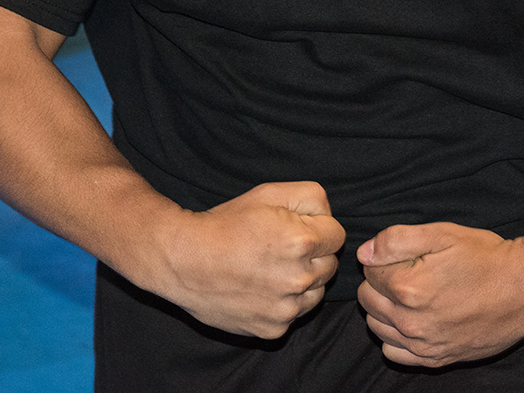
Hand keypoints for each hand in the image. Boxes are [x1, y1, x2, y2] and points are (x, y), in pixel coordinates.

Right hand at [155, 181, 344, 339]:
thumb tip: (329, 216)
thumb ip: (311, 197)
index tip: (295, 227)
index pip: (338, 235)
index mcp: (302, 241)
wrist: (185, 261)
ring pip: (316, 292)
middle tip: (282, 247)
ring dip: (303, 280)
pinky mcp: (273, 330)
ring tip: (271, 267)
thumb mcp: (269, 192)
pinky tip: (261, 287)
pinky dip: (285, 302)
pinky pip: (295, 314)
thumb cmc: (227, 223)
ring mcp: (286, 309)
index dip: (318, 227)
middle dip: (314, 254)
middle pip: (330, 265)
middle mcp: (299, 279)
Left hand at [357, 223, 523, 367]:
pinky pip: (393, 352)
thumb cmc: (485, 258)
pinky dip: (394, 336)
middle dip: (380, 281)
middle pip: (367, 298)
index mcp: (407, 287)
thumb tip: (365, 253)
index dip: (384, 256)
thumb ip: (396, 240)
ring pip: (377, 325)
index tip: (406, 253)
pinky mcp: (436, 360)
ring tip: (410, 292)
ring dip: (384, 307)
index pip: (368, 270)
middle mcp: (410, 322)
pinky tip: (411, 319)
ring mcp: (423, 345)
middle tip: (407, 269)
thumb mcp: (441, 234)